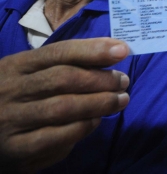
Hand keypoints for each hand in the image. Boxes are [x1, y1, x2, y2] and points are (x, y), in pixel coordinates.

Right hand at [0, 38, 129, 172]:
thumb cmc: (18, 97)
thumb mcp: (32, 74)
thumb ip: (66, 64)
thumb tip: (113, 53)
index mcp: (16, 66)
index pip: (59, 52)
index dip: (93, 50)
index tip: (123, 50)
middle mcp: (10, 90)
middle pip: (63, 79)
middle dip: (101, 79)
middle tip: (123, 81)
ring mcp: (11, 120)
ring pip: (63, 108)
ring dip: (99, 103)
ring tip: (120, 100)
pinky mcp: (16, 148)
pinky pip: (56, 138)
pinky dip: (82, 128)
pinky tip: (96, 121)